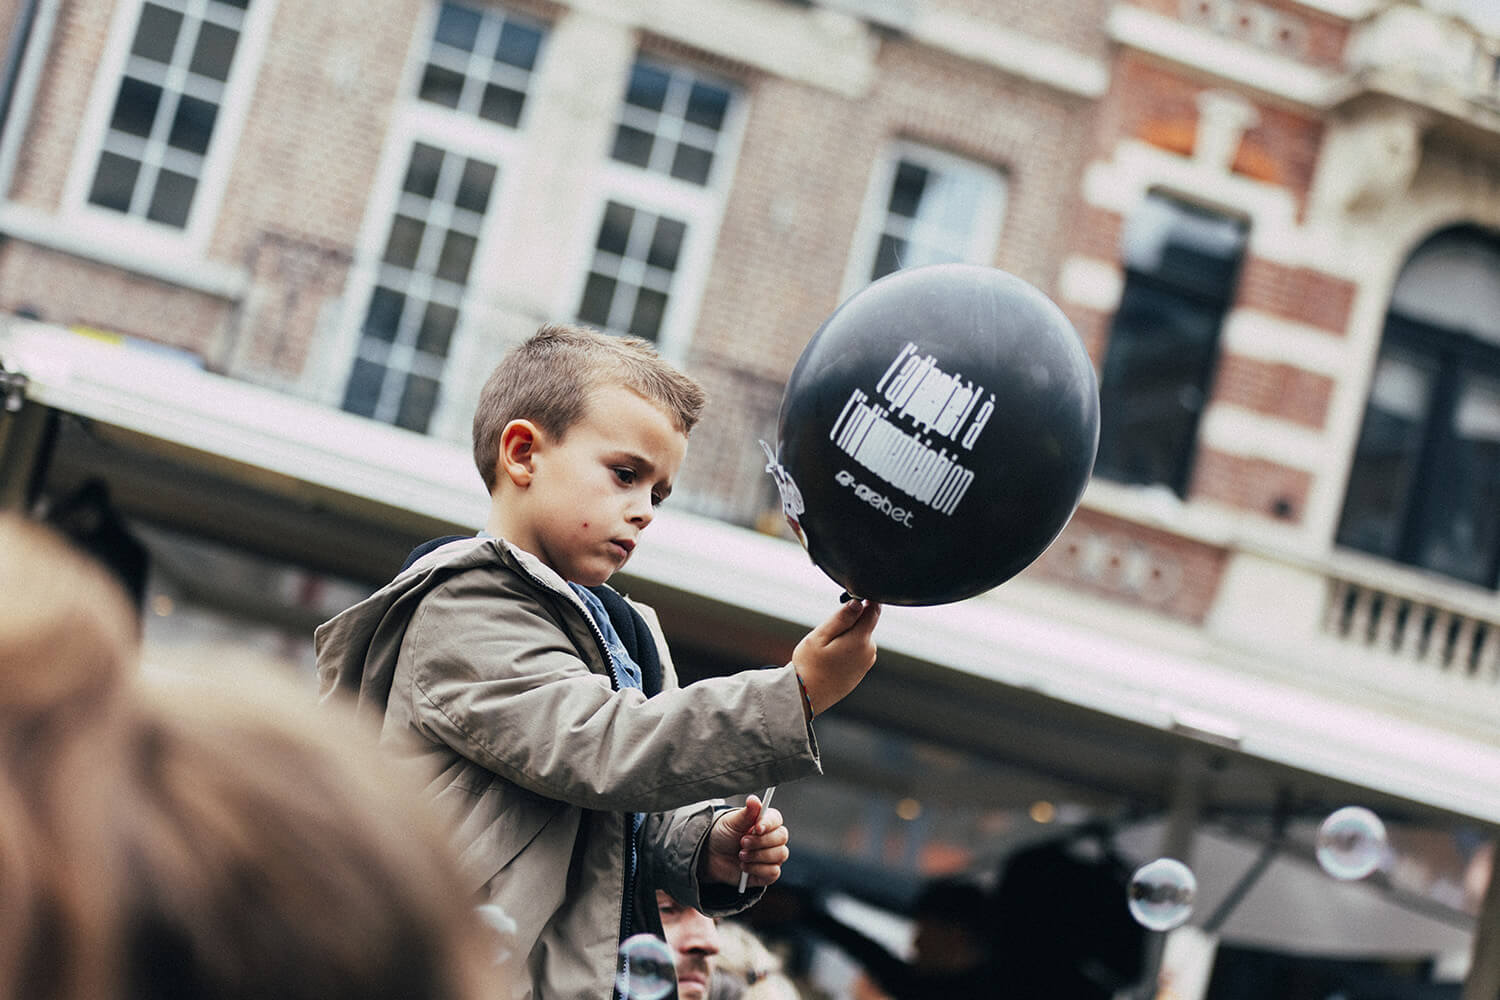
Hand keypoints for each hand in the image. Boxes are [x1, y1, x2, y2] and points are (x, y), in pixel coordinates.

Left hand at [699, 794, 788, 887]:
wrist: (712, 856)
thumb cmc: (724, 835)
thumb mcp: (731, 822)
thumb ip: (745, 813)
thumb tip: (754, 800)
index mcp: (765, 822)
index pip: (777, 820)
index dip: (769, 824)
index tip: (756, 828)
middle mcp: (772, 838)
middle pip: (781, 837)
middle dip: (760, 841)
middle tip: (742, 842)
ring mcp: (772, 856)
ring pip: (780, 855)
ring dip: (758, 856)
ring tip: (741, 855)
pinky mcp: (768, 873)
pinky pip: (773, 873)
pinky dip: (757, 870)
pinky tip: (744, 867)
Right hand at [791, 599, 880, 715]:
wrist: (806, 697)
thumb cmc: (809, 666)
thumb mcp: (820, 636)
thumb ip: (841, 618)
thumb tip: (858, 603)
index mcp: (860, 640)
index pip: (873, 611)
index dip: (867, 599)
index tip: (854, 596)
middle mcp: (868, 652)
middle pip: (865, 624)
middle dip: (850, 622)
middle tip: (827, 632)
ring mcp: (866, 663)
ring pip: (860, 638)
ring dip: (847, 636)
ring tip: (826, 650)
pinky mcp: (861, 671)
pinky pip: (857, 651)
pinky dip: (846, 649)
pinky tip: (830, 660)